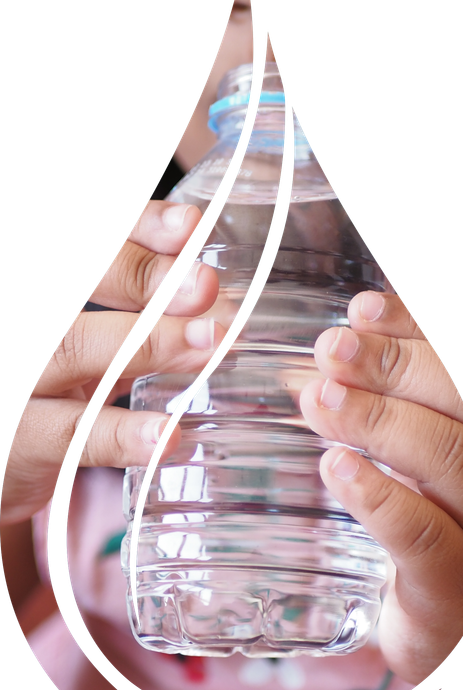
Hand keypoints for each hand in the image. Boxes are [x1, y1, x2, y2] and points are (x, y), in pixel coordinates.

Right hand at [2, 201, 224, 524]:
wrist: (2, 464)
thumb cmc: (52, 392)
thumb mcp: (88, 345)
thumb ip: (136, 315)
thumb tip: (214, 301)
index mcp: (53, 305)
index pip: (87, 244)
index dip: (136, 228)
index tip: (188, 226)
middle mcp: (30, 336)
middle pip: (74, 289)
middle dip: (140, 276)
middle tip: (204, 284)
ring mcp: (16, 385)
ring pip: (69, 349)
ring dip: (144, 345)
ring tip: (205, 344)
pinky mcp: (14, 443)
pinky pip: (67, 435)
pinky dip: (121, 433)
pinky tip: (167, 434)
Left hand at [299, 291, 462, 684]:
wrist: (437, 623)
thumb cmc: (425, 526)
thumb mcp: (411, 459)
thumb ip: (382, 409)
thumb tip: (322, 359)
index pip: (462, 373)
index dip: (417, 330)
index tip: (363, 310)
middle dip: (396, 367)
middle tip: (331, 350)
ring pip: (453, 460)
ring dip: (381, 420)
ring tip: (319, 401)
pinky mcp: (456, 590)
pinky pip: (423, 536)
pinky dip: (379, 495)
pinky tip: (335, 467)